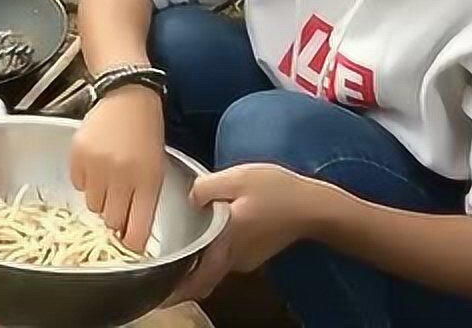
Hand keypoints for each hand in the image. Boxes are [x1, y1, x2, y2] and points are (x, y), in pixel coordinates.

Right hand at [69, 86, 164, 251]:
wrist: (128, 97)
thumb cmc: (146, 134)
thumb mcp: (156, 168)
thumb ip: (144, 200)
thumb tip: (128, 233)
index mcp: (148, 182)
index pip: (136, 230)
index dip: (131, 244)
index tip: (128, 244)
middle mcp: (122, 177)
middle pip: (110, 221)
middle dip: (115, 216)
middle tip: (119, 199)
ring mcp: (98, 166)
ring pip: (92, 205)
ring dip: (99, 197)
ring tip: (108, 176)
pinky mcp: (78, 156)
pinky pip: (77, 185)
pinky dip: (85, 180)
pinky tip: (96, 163)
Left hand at [162, 164, 334, 306]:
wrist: (315, 207)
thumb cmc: (278, 191)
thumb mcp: (238, 178)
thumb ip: (206, 188)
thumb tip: (189, 198)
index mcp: (225, 243)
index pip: (196, 282)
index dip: (175, 292)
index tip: (156, 293)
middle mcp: (234, 259)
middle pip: (202, 280)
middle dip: (181, 281)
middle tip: (161, 271)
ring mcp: (245, 260)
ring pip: (214, 268)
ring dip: (198, 263)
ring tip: (181, 246)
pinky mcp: (254, 255)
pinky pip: (227, 258)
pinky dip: (214, 253)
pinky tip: (210, 233)